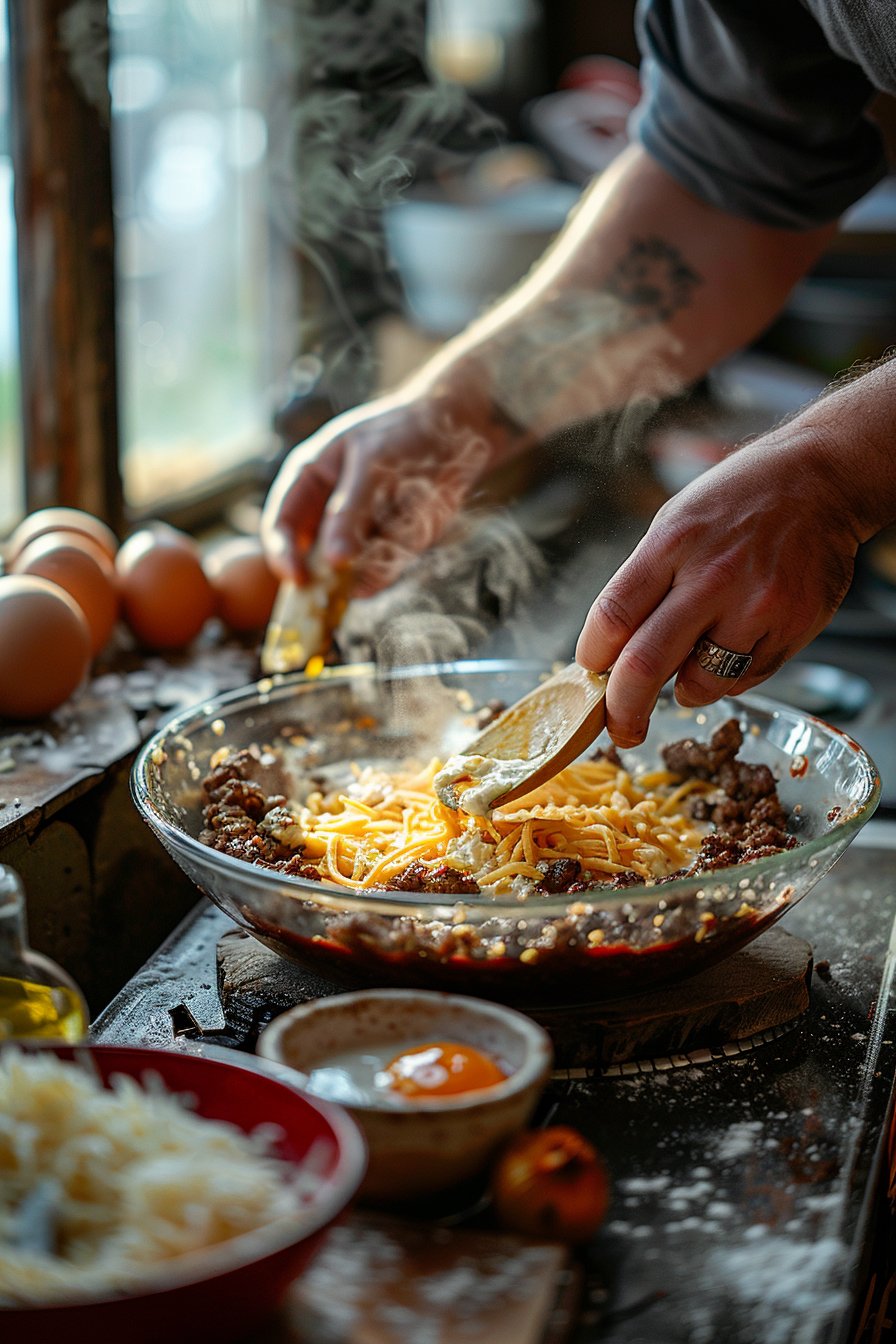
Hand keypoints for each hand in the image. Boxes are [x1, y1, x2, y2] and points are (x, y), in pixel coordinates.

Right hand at [261, 392, 497, 596]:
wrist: (458, 432)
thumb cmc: (405, 434)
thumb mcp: (372, 466)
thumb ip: (350, 513)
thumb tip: (334, 562)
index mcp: (309, 480)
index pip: (282, 525)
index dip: (283, 555)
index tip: (297, 581)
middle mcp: (329, 511)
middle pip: (310, 558)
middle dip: (319, 579)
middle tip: (328, 600)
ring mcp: (359, 532)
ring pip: (349, 569)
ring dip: (365, 567)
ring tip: (393, 526)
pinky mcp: (389, 546)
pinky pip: (384, 568)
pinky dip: (393, 560)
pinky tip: (412, 524)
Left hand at [575, 429, 859, 746]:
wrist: (820, 479)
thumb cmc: (737, 501)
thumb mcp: (675, 521)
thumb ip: (644, 583)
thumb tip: (612, 652)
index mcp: (671, 544)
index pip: (612, 618)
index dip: (592, 658)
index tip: (591, 672)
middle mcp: (712, 577)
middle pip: (645, 665)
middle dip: (622, 711)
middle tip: (620, 730)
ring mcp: (757, 605)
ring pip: (701, 684)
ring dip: (684, 690)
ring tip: (693, 663)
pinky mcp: (794, 625)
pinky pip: (746, 679)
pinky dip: (729, 677)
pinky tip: (736, 641)